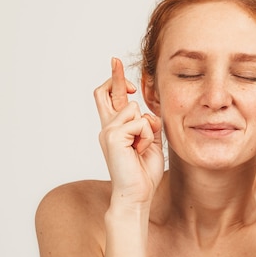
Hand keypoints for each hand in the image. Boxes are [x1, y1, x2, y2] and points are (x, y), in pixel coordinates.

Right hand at [93, 57, 163, 204]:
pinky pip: (139, 122)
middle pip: (105, 92)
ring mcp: (108, 131)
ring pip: (134, 109)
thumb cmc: (143, 172)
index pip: (110, 98)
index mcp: (116, 128)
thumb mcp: (150, 141)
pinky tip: (139, 150)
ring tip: (141, 147)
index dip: (114, 79)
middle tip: (116, 62)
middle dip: (115, 76)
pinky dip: (146, 136)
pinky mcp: (112, 136)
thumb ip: (147, 124)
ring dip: (146, 127)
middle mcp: (108, 127)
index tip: (116, 62)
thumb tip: (148, 111)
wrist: (137, 194)